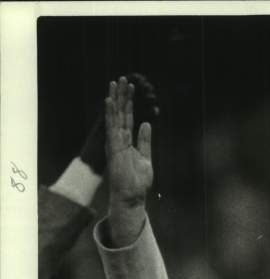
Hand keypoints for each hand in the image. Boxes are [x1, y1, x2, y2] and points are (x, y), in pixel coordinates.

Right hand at [105, 76, 153, 206]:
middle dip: (122, 96)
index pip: (128, 118)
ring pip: (115, 116)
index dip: (129, 103)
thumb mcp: (145, 157)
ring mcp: (115, 142)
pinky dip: (111, 113)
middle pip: (121, 113)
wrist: (132, 196)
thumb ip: (145, 140)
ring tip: (115, 83)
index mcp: (127, 141)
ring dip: (115, 99)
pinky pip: (111, 127)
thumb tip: (147, 122)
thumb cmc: (137, 181)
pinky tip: (110, 100)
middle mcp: (119, 139)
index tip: (130, 88)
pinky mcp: (113, 148)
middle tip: (122, 78)